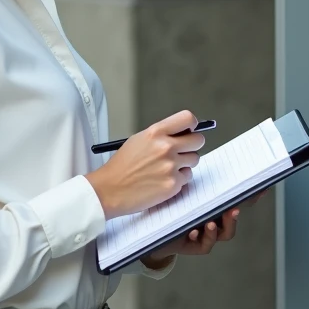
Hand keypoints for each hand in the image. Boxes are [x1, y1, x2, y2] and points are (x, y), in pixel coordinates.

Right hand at [85, 110, 204, 219]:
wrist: (110, 189)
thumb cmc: (121, 166)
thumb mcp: (138, 140)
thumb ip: (161, 135)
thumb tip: (181, 135)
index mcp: (155, 133)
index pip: (187, 119)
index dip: (192, 125)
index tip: (190, 130)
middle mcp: (165, 147)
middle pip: (198, 140)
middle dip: (192, 145)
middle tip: (182, 151)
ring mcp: (171, 166)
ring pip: (194, 160)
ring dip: (185, 164)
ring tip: (167, 168)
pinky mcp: (173, 184)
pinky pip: (187, 178)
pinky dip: (178, 180)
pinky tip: (163, 180)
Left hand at [140, 188, 269, 264]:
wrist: (153, 228)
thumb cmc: (171, 205)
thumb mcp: (185, 190)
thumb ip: (198, 181)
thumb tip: (208, 160)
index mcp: (216, 205)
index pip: (238, 199)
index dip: (252, 195)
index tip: (262, 188)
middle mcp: (217, 220)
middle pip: (235, 217)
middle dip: (237, 213)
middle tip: (234, 208)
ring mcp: (209, 234)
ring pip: (225, 233)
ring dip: (221, 227)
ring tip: (210, 222)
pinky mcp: (197, 246)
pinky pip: (204, 244)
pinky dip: (201, 236)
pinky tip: (193, 230)